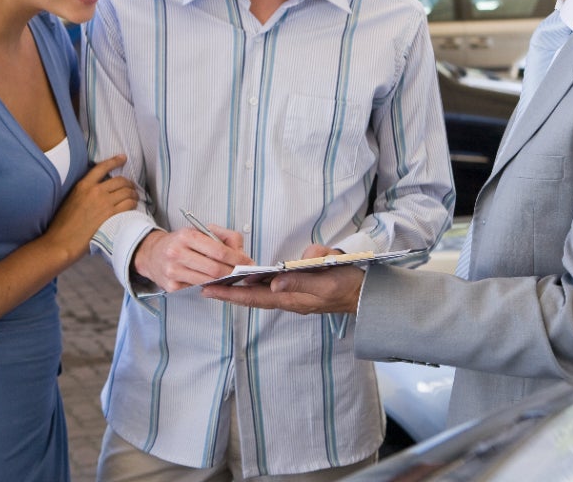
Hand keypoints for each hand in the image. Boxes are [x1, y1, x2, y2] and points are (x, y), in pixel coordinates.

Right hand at [48, 155, 137, 255]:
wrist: (62, 241)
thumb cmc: (63, 224)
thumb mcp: (71, 199)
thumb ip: (84, 192)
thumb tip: (98, 190)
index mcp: (83, 185)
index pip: (102, 167)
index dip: (115, 161)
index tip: (123, 158)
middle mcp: (95, 191)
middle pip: (120, 181)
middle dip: (129, 183)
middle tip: (131, 188)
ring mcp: (104, 203)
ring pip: (127, 192)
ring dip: (133, 194)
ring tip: (134, 198)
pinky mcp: (110, 215)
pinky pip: (128, 204)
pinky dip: (133, 204)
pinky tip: (133, 207)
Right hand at [133, 223, 250, 292]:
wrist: (153, 254)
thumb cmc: (181, 242)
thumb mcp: (201, 231)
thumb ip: (225, 237)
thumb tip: (242, 254)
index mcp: (186, 236)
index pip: (219, 251)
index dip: (237, 259)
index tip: (248, 263)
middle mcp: (177, 253)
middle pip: (214, 269)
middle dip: (233, 273)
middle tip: (244, 273)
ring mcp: (173, 271)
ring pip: (208, 281)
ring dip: (224, 282)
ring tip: (232, 278)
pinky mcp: (171, 286)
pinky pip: (198, 289)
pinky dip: (210, 287)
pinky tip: (216, 283)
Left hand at [202, 244, 364, 314]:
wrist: (366, 293)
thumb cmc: (346, 287)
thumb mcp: (324, 282)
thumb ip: (299, 282)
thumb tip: (273, 284)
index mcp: (291, 299)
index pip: (254, 296)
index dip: (230, 293)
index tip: (209, 290)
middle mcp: (289, 297)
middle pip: (254, 295)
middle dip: (230, 291)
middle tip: (206, 286)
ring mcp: (295, 293)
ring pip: (263, 290)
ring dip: (243, 286)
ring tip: (222, 281)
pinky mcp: (302, 286)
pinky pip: (278, 282)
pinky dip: (262, 280)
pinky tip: (253, 275)